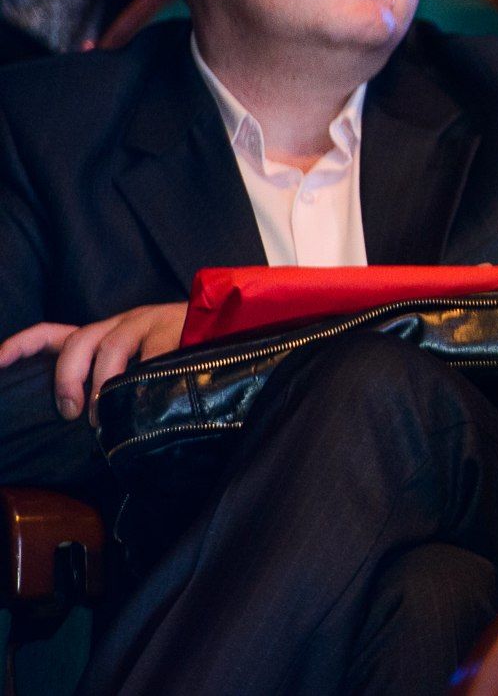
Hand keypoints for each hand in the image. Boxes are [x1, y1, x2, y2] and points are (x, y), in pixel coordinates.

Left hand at [0, 303, 184, 419]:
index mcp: (102, 334)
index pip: (49, 334)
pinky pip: (151, 354)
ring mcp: (146, 322)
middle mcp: (119, 323)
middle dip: (66, 379)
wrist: (230, 327)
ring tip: (106, 416)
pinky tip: (145, 400)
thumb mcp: (136, 367)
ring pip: (111, 347)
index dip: (18, 347)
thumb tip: (83, 421)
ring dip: (104, 385)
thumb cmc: (178, 356)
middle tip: (72, 412)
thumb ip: (112, 385)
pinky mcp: (173, 327)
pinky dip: (143, 381)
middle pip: (77, 342)